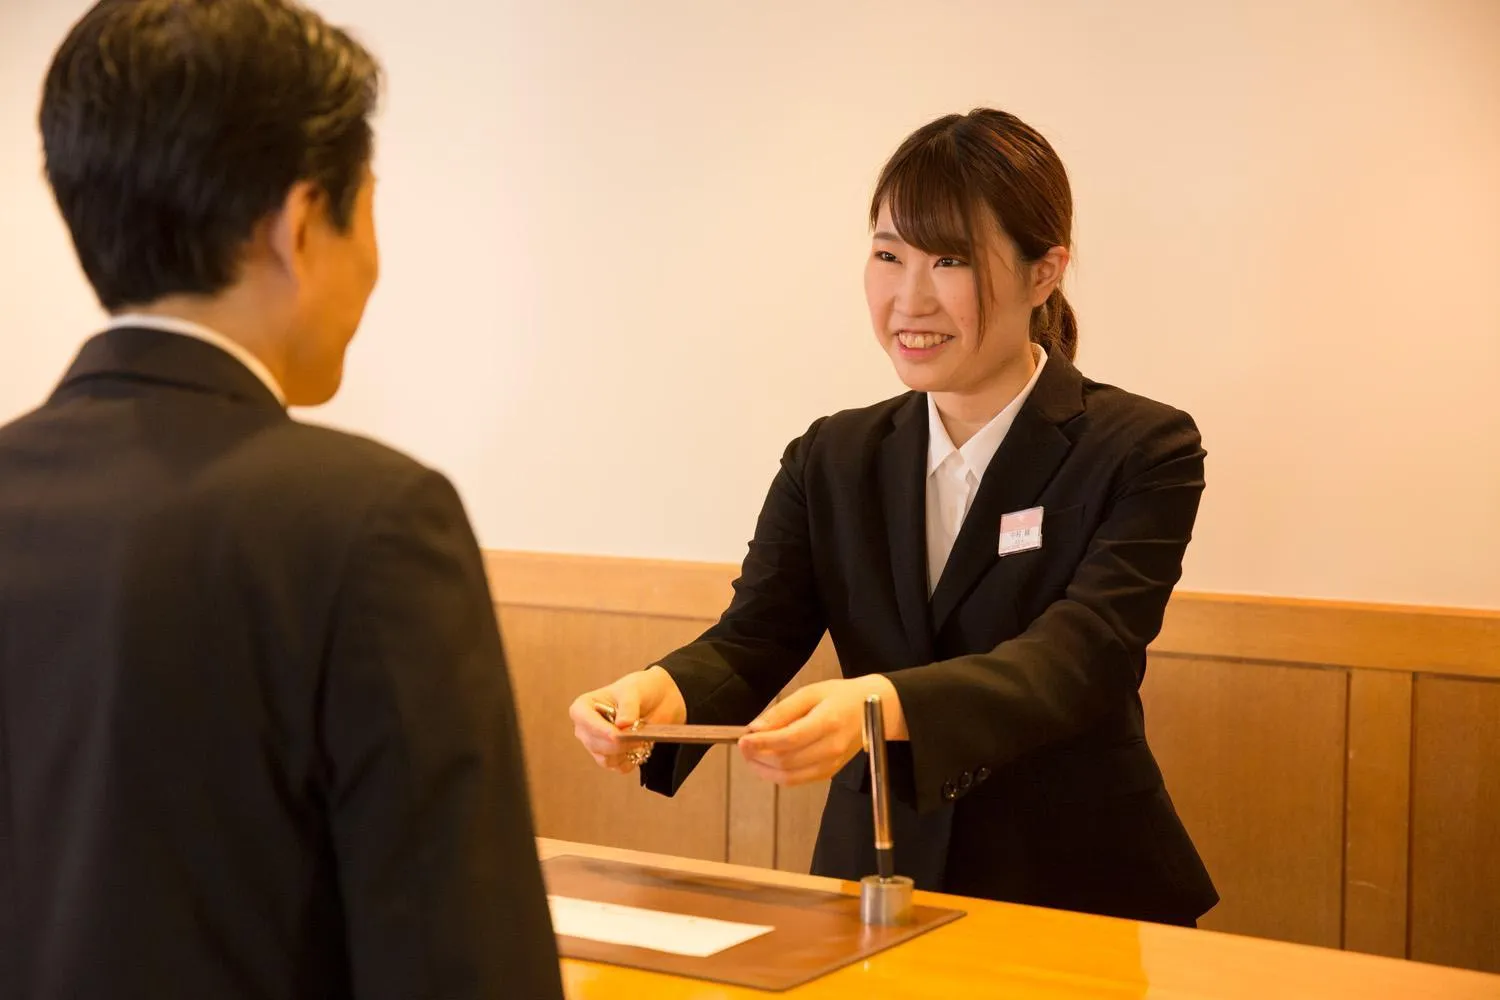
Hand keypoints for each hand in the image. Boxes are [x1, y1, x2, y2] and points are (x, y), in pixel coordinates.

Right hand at [569, 666, 686, 773]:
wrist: (656, 700)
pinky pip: (618, 767)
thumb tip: (622, 724)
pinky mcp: (611, 758)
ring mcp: (596, 745)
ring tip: (641, 739)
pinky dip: (631, 760)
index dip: (599, 730)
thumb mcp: (634, 690)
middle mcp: (585, 729)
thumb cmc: (639, 689)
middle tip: (639, 736)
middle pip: (596, 744)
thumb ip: (628, 706)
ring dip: (626, 752)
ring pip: (605, 759)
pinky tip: (640, 748)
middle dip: (619, 743)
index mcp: (583, 707)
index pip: (584, 720)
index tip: (616, 735)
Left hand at [737, 675, 905, 786]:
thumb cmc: (840, 696)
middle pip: (787, 762)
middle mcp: (831, 747)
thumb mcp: (810, 692)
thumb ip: (782, 710)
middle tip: (743, 745)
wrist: (874, 709)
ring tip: (751, 755)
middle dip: (758, 756)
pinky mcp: (830, 772)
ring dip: (764, 769)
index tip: (744, 739)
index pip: (789, 740)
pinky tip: (766, 762)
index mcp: (828, 722)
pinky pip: (797, 780)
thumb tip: (756, 728)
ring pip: (790, 777)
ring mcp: (832, 764)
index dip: (763, 743)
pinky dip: (777, 775)